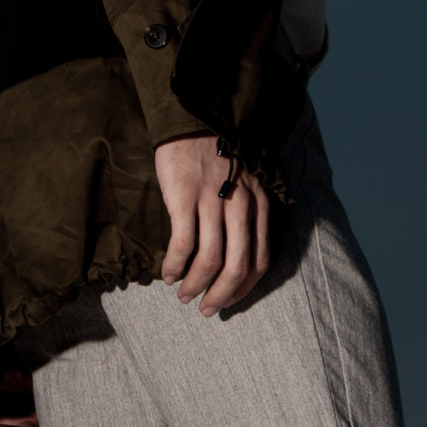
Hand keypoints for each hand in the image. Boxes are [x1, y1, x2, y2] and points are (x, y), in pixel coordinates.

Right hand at [155, 133, 270, 315]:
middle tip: (206, 309)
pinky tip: (167, 273)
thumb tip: (235, 254)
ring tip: (183, 295)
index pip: (260, 260)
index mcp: (258, 204)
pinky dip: (175, 265)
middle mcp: (240, 205)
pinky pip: (183, 243)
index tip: (228, 300)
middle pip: (237, 266)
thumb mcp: (247, 181)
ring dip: (195, 285)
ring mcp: (212, 201)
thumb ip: (248, 213)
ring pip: (210, 260)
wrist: (194, 118)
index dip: (244, 288)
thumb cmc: (218, 153)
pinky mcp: (185, 197)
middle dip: (221, 295)